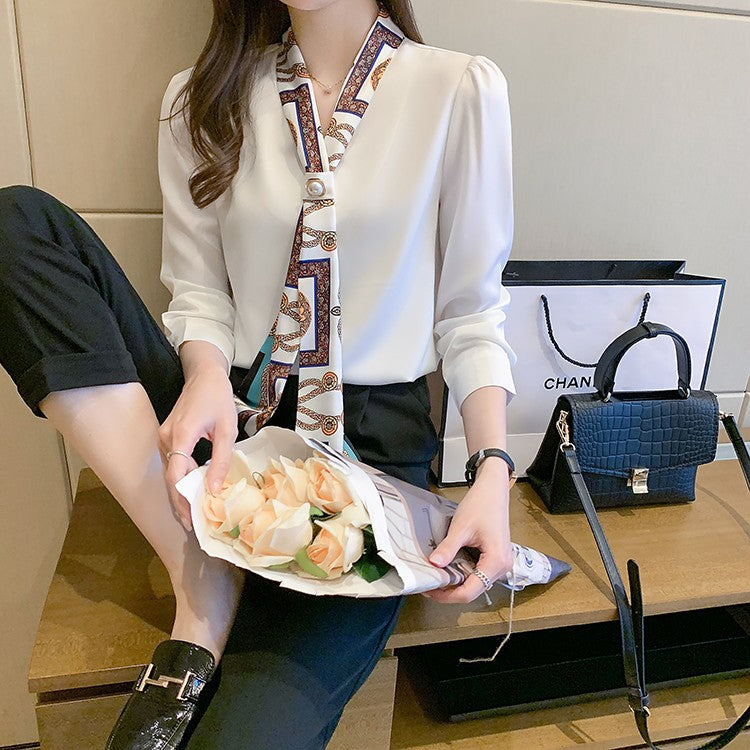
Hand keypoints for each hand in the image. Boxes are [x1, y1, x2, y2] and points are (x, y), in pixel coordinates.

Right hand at [158, 362, 236, 530]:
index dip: (181, 500)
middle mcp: (166, 438)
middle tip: (193, 525)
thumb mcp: (227, 429)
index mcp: (181, 435)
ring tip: (194, 514)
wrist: (204, 375)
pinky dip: (181, 480)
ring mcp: (164, 437)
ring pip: (170, 472)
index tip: (191, 519)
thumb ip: (221, 460)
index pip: (175, 476)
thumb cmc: (218, 398)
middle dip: (180, 503)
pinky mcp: (167, 437)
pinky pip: (172, 464)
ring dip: (180, 493)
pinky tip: (192, 492)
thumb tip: (215, 490)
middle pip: (169, 479)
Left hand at [424, 461, 512, 603]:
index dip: (447, 595)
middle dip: (450, 589)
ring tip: (437, 573)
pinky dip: (462, 571)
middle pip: (473, 590)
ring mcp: (500, 562)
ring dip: (456, 580)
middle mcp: (502, 567)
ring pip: (475, 582)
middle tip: (430, 583)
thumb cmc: (482, 504)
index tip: (430, 591)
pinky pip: (477, 571)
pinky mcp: (495, 557)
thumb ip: (448, 549)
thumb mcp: (461, 528)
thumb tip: (433, 565)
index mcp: (496, 562)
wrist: (493, 490)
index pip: (470, 592)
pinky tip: (449, 565)